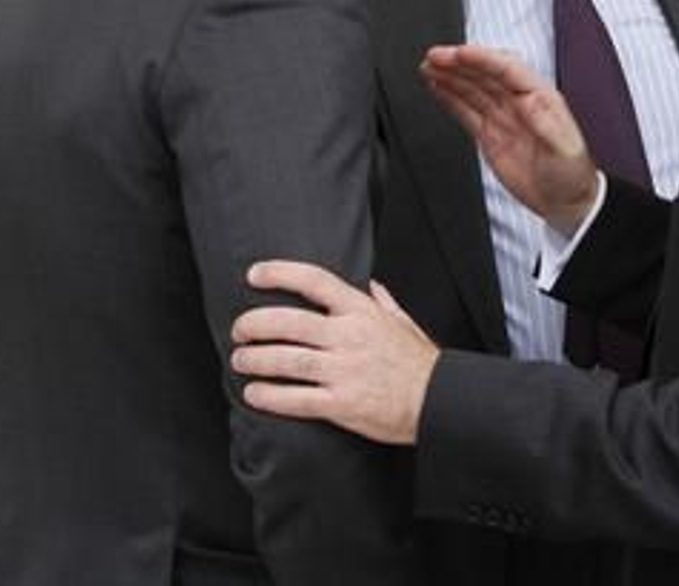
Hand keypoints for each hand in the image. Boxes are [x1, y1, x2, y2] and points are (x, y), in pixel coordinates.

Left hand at [230, 261, 437, 445]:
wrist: (440, 401)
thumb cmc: (420, 363)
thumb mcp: (405, 323)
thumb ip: (383, 303)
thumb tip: (372, 286)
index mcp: (362, 311)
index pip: (314, 281)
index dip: (280, 273)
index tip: (253, 274)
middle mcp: (350, 336)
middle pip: (289, 322)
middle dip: (255, 324)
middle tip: (238, 330)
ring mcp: (345, 370)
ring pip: (287, 360)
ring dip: (256, 360)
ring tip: (239, 361)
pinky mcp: (343, 404)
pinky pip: (298, 398)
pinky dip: (271, 396)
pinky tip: (253, 394)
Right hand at [421, 45, 599, 230]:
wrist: (564, 202)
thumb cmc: (571, 173)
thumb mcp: (565, 148)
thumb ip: (546, 124)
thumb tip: (529, 100)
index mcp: (540, 98)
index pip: (507, 70)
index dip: (482, 59)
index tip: (459, 54)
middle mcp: (519, 102)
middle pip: (485, 74)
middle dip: (459, 63)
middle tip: (435, 56)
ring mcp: (502, 117)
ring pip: (472, 89)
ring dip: (451, 75)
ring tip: (428, 66)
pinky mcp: (490, 134)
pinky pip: (466, 110)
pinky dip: (450, 97)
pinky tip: (437, 86)